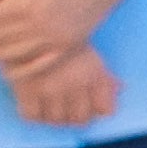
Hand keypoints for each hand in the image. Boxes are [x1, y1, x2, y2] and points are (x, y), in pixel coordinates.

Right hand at [1, 36, 123, 130]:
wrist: (30, 27)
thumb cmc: (64, 43)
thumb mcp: (91, 55)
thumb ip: (106, 76)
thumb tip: (120, 88)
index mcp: (92, 74)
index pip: (104, 110)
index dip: (96, 110)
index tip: (88, 106)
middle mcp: (72, 84)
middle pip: (79, 119)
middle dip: (75, 115)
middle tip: (67, 108)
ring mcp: (48, 88)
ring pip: (56, 120)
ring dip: (55, 116)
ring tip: (51, 106)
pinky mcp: (25, 89)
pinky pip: (31, 115)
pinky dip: (35, 114)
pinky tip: (36, 105)